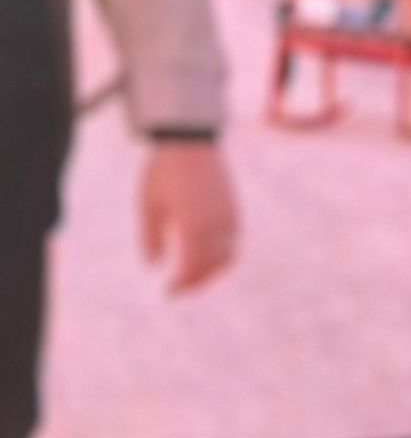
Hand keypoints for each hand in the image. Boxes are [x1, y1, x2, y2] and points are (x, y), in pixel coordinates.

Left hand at [140, 140, 237, 292]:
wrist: (191, 144)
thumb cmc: (164, 173)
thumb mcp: (150, 206)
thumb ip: (151, 238)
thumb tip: (153, 264)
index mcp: (194, 229)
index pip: (192, 269)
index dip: (181, 285)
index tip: (169, 292)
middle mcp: (217, 228)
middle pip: (211, 268)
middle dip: (196, 282)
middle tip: (179, 289)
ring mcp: (229, 220)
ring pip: (226, 259)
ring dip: (211, 272)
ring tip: (194, 275)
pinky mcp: (234, 212)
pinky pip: (232, 244)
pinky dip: (221, 256)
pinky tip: (206, 255)